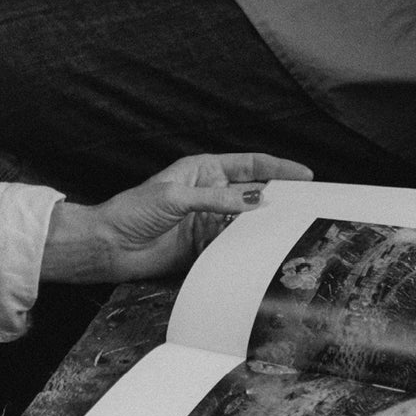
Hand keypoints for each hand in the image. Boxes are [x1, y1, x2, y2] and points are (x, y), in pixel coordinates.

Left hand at [40, 153, 312, 283]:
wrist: (108, 247)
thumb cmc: (132, 211)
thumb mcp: (176, 198)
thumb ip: (218, 199)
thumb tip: (257, 199)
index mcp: (204, 170)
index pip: (250, 164)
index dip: (278, 167)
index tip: (304, 175)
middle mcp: (211, 194)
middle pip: (254, 193)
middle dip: (279, 197)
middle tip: (306, 205)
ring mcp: (209, 221)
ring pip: (247, 220)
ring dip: (265, 225)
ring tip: (291, 229)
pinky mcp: (205, 246)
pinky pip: (234, 245)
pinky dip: (249, 247)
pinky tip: (263, 250)